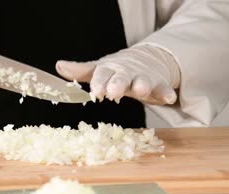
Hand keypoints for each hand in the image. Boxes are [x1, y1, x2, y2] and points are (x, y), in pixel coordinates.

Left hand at [56, 45, 180, 104]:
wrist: (147, 59)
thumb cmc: (117, 70)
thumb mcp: (99, 69)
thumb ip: (81, 71)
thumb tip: (59, 66)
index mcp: (110, 69)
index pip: (102, 74)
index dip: (98, 82)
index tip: (95, 92)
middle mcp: (126, 72)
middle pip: (121, 77)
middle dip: (117, 84)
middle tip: (113, 93)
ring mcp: (143, 77)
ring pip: (143, 81)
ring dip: (143, 85)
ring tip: (142, 90)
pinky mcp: (158, 84)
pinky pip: (163, 88)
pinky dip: (166, 92)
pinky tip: (169, 98)